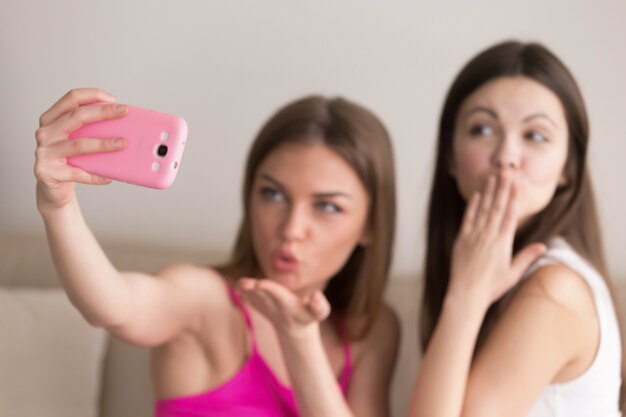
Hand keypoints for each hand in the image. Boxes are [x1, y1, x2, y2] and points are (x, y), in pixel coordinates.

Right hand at [34, 88, 128, 210]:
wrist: (52, 186)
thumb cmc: (68, 158)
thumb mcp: (74, 138)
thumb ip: (88, 128)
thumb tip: (124, 123)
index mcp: (51, 118)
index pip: (71, 98)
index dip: (92, 94)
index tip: (114, 99)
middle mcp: (45, 132)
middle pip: (76, 116)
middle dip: (102, 112)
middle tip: (124, 112)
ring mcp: (44, 152)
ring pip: (78, 145)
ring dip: (103, 144)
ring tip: (122, 144)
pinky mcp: (48, 172)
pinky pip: (77, 173)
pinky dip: (95, 176)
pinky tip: (109, 177)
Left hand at [237, 278, 330, 338]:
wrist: (294, 330)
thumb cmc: (309, 316)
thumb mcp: (319, 313)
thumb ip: (319, 306)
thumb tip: (316, 296)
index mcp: (288, 304)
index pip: (278, 295)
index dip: (270, 289)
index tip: (260, 283)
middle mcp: (274, 305)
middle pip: (262, 296)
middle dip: (253, 289)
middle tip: (244, 284)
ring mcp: (264, 306)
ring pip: (253, 297)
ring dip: (245, 290)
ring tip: (239, 284)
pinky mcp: (258, 304)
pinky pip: (249, 298)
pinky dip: (243, 292)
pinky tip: (237, 285)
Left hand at [448, 174, 545, 308]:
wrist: (466, 295)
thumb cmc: (491, 287)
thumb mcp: (513, 273)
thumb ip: (527, 257)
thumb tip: (544, 245)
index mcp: (502, 243)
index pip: (510, 215)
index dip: (513, 198)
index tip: (517, 184)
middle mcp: (488, 236)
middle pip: (497, 208)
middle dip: (502, 189)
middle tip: (506, 172)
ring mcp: (474, 237)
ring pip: (483, 210)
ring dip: (488, 192)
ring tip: (492, 176)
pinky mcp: (462, 240)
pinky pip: (468, 219)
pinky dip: (472, 206)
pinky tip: (476, 195)